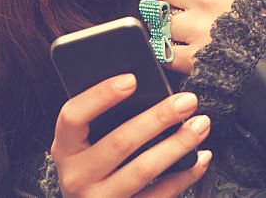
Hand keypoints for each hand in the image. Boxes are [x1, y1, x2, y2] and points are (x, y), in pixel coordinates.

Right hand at [50, 74, 211, 196]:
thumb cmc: (95, 164)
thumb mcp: (87, 141)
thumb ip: (106, 117)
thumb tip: (143, 83)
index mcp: (64, 147)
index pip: (73, 116)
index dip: (101, 95)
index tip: (132, 79)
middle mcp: (77, 175)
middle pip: (119, 142)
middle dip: (159, 117)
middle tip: (187, 100)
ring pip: (143, 169)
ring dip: (177, 144)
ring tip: (200, 125)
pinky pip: (159, 196)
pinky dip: (185, 175)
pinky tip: (200, 157)